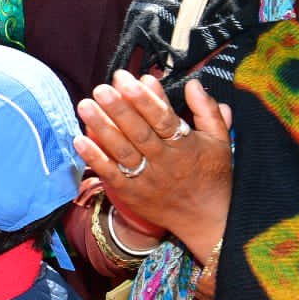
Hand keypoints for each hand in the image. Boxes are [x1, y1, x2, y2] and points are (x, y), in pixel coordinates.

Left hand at [74, 74, 232, 261]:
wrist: (208, 220)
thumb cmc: (212, 175)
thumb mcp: (220, 140)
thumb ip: (207, 110)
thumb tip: (194, 83)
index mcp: (186, 146)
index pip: (163, 119)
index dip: (144, 99)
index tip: (127, 79)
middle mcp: (165, 161)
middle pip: (139, 132)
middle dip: (119, 109)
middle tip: (101, 89)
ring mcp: (146, 178)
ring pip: (122, 150)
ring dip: (101, 128)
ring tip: (85, 106)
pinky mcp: (132, 193)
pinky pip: (111, 174)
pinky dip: (95, 158)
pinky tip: (79, 140)